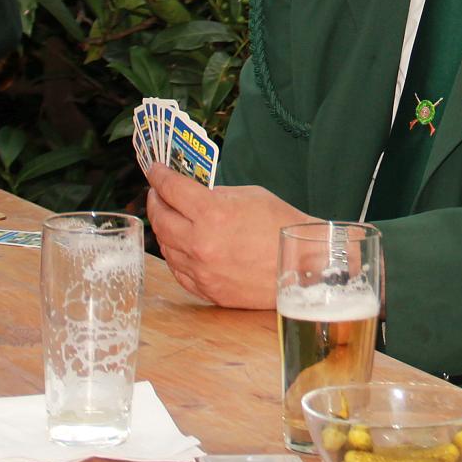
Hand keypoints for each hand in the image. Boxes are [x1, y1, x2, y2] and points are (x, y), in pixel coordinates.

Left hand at [142, 160, 313, 308]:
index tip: (155, 170)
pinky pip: (180, 271)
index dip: (159, 176)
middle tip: (157, 194)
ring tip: (169, 218)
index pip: (171, 189)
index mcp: (212, 213)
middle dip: (156, 202)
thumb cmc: (282, 225)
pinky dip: (176, 255)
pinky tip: (180, 245)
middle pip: (161, 220)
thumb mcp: (249, 195)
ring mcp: (203, 271)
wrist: (306, 265)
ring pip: (166, 248)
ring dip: (164, 230)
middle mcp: (201, 244)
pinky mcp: (209, 291)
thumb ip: (215, 195)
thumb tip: (191, 194)